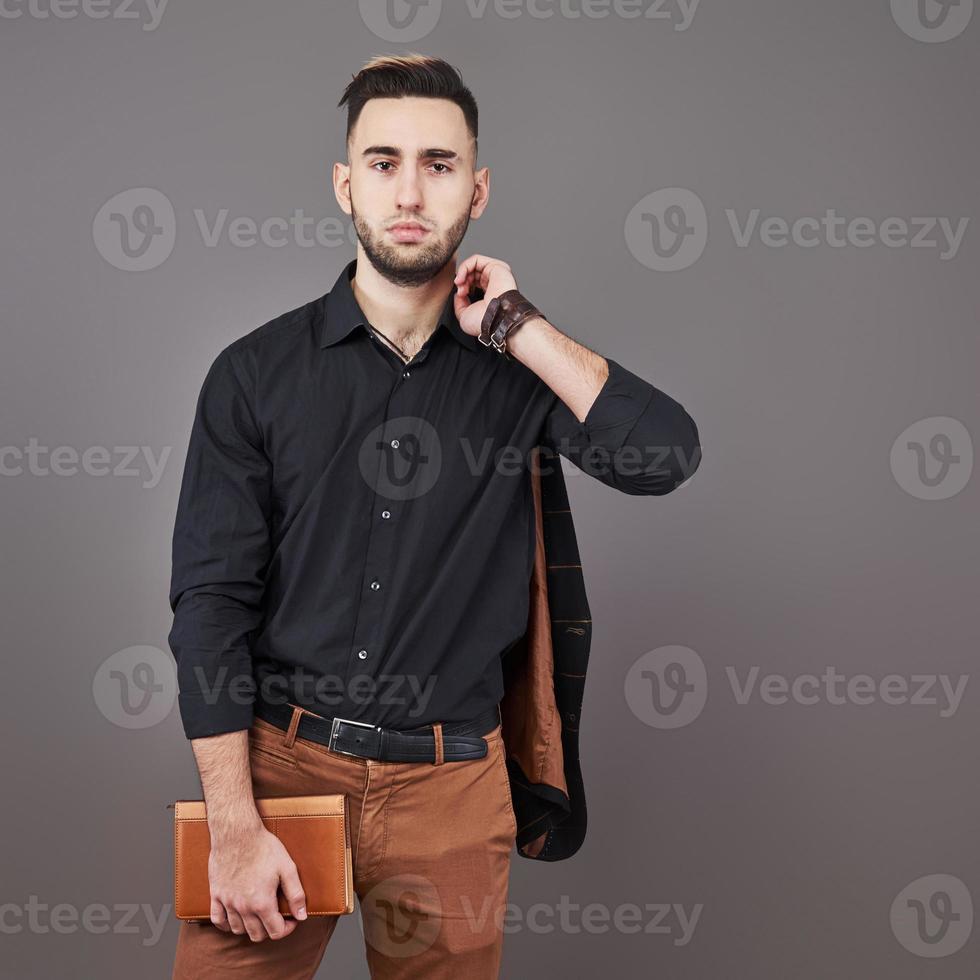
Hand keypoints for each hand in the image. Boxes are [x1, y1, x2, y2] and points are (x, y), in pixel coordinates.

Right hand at [207, 823, 307, 941]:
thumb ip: (296, 894)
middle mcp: (243, 907)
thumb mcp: (287, 868)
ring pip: (238, 930)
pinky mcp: (216, 894)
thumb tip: (302, 916)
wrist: (237, 833)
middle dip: (269, 930)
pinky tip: (234, 918)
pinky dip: (226, 924)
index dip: (287, 929)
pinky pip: (217, 920)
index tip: (291, 920)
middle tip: (276, 917)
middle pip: (256, 935)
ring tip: (259, 915)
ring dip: (250, 927)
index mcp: (262, 902)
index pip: (275, 932)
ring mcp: (227, 902)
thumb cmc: (263, 847)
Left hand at [452, 254, 517, 338]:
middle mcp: (494, 284)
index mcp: (489, 295)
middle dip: (462, 281)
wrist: (496, 319)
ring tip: (460, 283)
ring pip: (474, 265)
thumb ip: (459, 305)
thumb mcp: (464, 316)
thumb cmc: (485, 322)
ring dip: (462, 273)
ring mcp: (496, 274)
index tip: (460, 296)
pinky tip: (461, 277)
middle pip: (472, 274)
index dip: (463, 287)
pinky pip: (476, 259)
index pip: (473, 283)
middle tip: (461, 291)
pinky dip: (465, 266)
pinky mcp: (496, 266)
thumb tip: (458, 294)